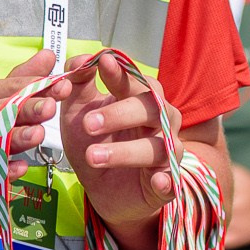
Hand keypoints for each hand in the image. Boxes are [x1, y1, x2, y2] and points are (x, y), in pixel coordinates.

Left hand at [60, 52, 179, 231]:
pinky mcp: (166, 184)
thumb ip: (77, 86)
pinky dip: (167, 181)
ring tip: (93, 156)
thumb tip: (79, 60)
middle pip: (151, 108)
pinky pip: (172, 181)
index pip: (135, 80)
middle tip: (88, 123)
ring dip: (125, 151)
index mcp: (140, 100)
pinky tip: (158, 182)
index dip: (120, 72)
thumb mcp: (77, 113)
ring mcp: (167, 153)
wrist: (101, 189)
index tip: (102, 63)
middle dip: (119, 114)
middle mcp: (160, 122)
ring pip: (159, 146)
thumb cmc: (95, 143)